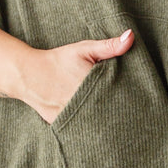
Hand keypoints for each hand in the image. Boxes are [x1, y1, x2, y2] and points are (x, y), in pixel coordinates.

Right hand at [20, 29, 135, 123]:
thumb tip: (131, 36)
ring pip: (98, 124)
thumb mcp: (84, 49)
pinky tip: (100, 130)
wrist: (29, 75)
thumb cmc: (59, 61)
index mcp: (93, 84)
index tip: (138, 98)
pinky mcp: (63, 125)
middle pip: (111, 112)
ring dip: (107, 123)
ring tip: (118, 123)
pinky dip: (91, 130)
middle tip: (132, 113)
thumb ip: (109, 46)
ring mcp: (73, 115)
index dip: (131, 97)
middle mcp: (83, 102)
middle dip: (120, 111)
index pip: (121, 95)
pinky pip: (82, 131)